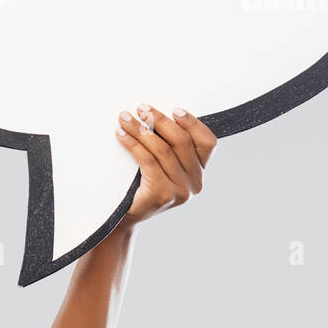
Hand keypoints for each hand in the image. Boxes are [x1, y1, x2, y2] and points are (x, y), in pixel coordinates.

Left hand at [113, 104, 217, 228]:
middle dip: (160, 121)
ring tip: (125, 118)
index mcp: (199, 172)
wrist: (123, 219)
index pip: (207, 143)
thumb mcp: (161, 165)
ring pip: (162, 150)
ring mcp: (180, 191)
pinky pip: (148, 161)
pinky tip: (121, 134)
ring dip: (141, 129)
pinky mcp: (162, 195)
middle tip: (142, 108)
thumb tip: (155, 114)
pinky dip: (133, 144)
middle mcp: (195, 183)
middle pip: (182, 142)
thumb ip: (169, 147)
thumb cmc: (141, 186)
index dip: (193, 123)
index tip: (174, 110)